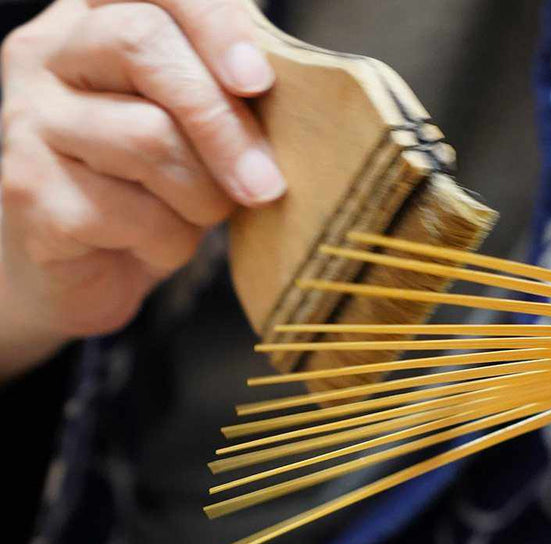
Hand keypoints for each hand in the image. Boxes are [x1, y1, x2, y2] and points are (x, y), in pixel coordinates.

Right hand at [0, 0, 283, 378]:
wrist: (86, 274)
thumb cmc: (153, 197)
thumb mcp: (197, 138)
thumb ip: (225, 97)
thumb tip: (284, 89)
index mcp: (95, 24)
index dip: (213, 21)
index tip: (258, 81)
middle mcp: (47, 55)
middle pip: (142, 43)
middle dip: (223, 124)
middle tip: (265, 184)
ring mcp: (28, 120)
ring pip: (145, 135)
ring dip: (202, 195)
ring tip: (200, 218)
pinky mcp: (28, 189)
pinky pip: (129, 211)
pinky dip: (170, 240)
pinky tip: (157, 245)